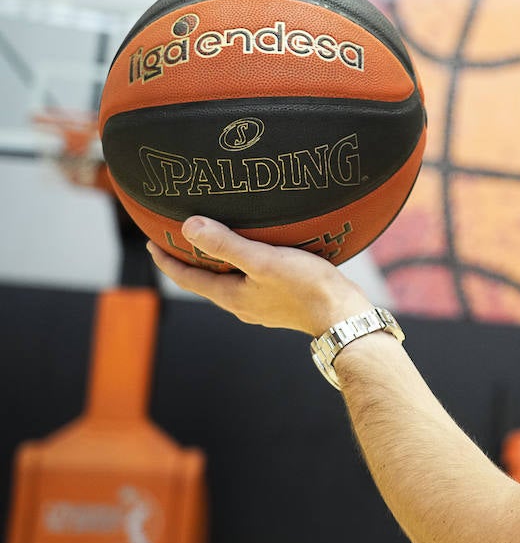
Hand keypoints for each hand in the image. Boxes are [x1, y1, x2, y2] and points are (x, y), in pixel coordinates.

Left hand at [147, 216, 372, 335]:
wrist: (344, 316)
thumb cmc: (307, 287)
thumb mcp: (263, 260)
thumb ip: (226, 244)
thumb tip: (188, 226)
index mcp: (231, 296)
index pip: (187, 279)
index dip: (167, 261)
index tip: (152, 243)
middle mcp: (241, 305)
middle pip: (205, 282)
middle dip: (191, 261)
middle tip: (179, 239)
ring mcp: (261, 307)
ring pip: (228, 283)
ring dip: (216, 265)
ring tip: (215, 244)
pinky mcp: (281, 304)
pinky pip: (250, 283)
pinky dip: (241, 269)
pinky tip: (256, 258)